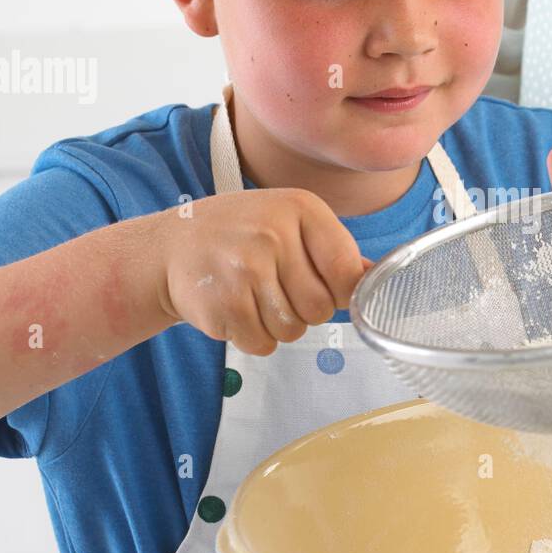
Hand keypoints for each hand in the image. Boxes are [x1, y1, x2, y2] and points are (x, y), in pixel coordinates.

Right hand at [154, 189, 372, 354]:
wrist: (171, 247)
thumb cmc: (240, 234)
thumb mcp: (289, 221)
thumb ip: (334, 250)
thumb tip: (381, 276)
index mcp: (302, 209)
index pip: (349, 272)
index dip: (342, 292)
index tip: (326, 288)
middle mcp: (274, 234)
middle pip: (322, 309)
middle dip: (304, 310)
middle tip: (276, 289)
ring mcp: (246, 269)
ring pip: (293, 330)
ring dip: (277, 325)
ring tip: (253, 296)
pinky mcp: (224, 304)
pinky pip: (263, 344)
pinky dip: (252, 337)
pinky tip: (236, 309)